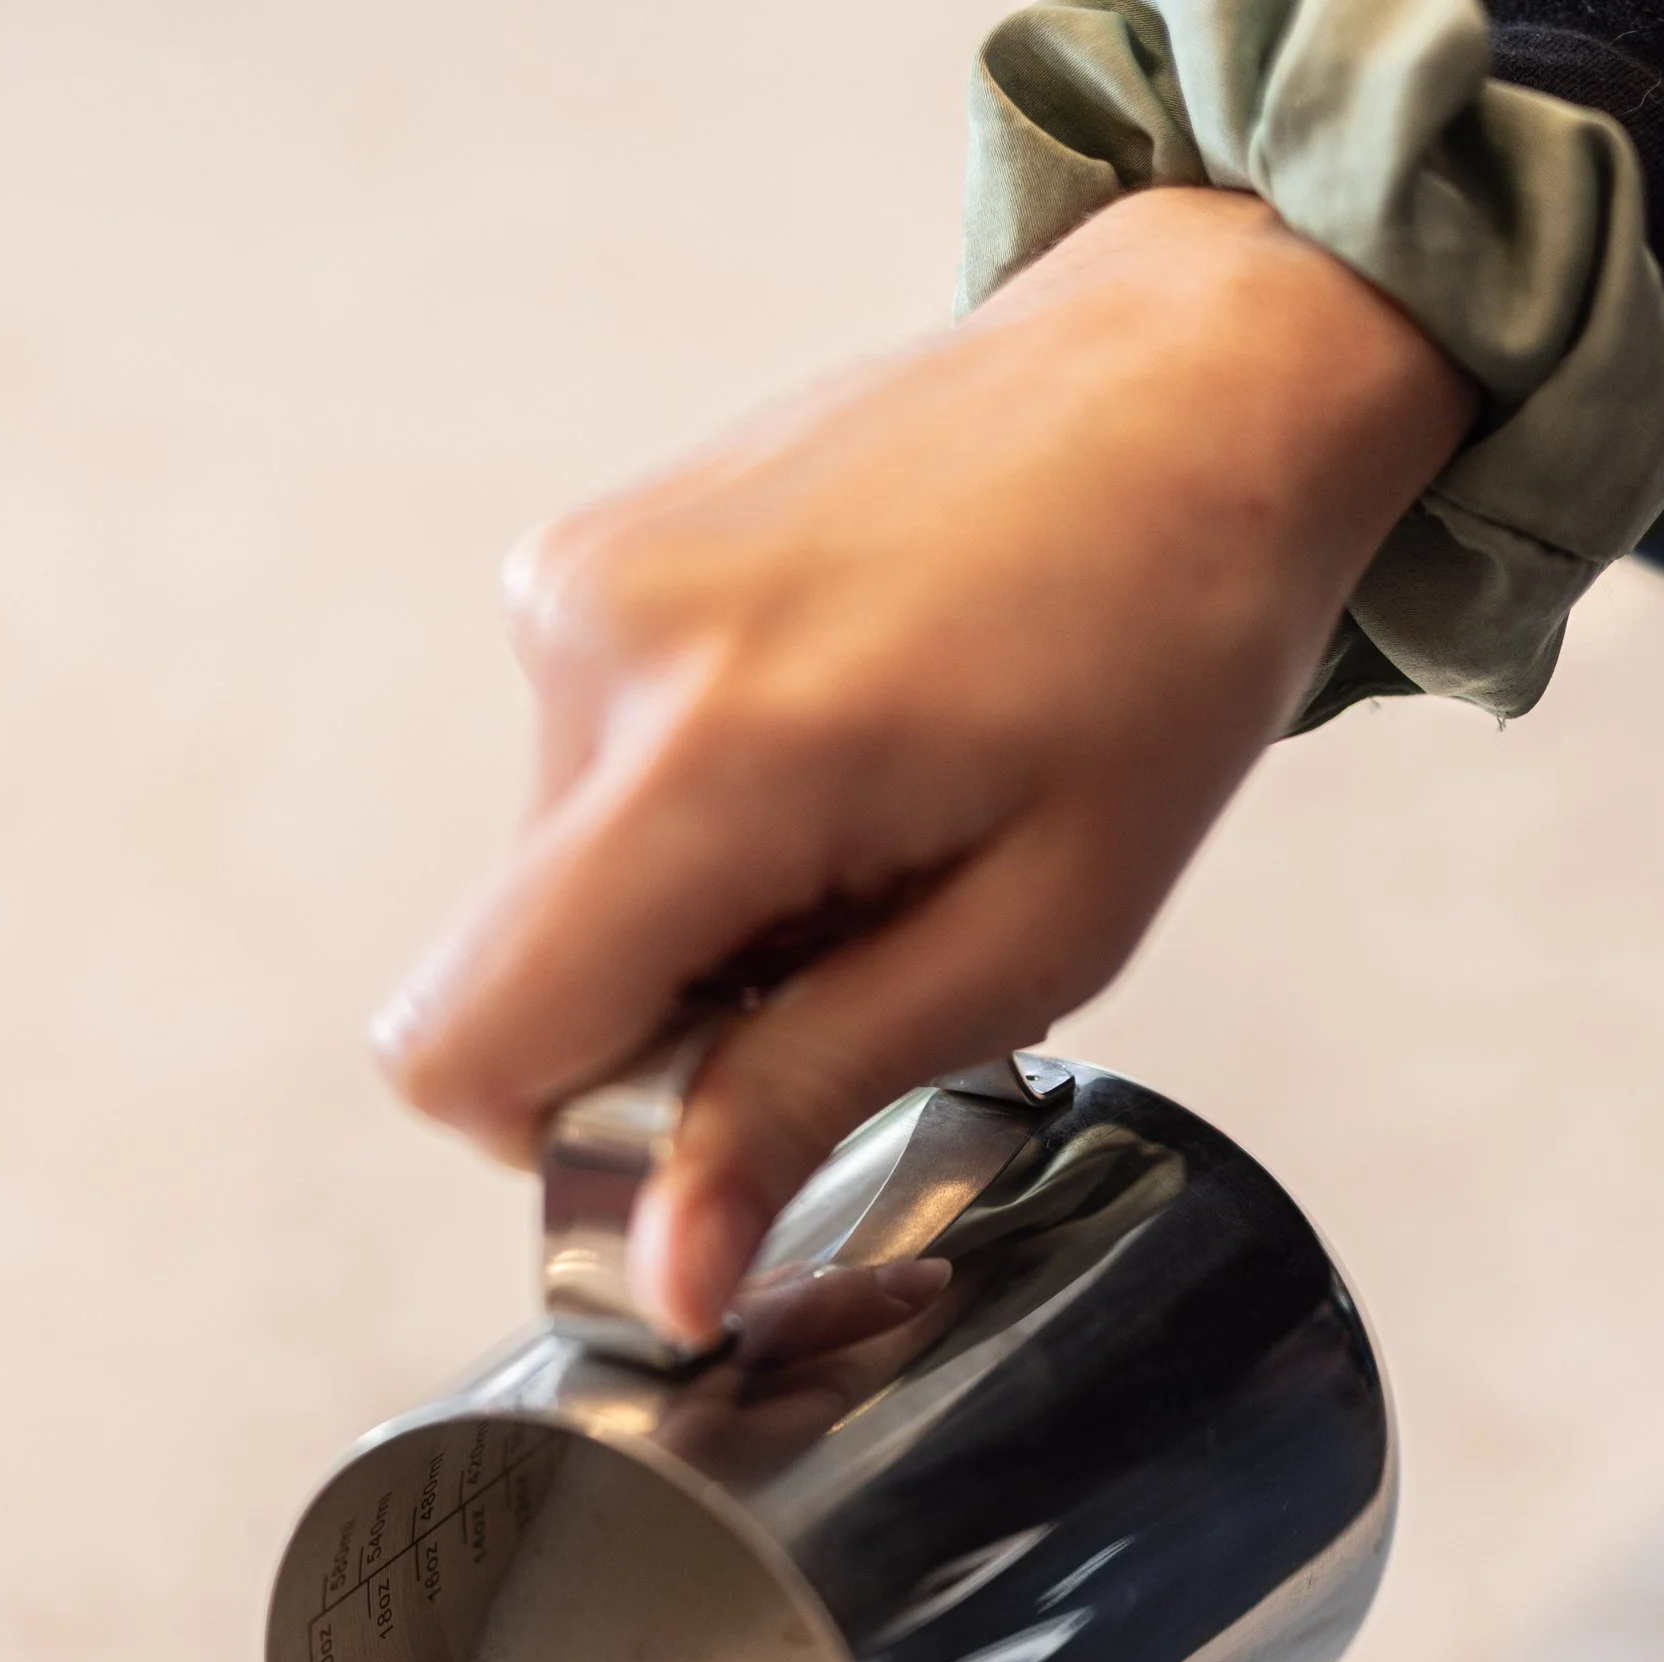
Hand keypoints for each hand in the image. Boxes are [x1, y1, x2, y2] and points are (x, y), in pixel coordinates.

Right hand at [374, 187, 1475, 1344]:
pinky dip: (690, 824)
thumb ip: (807, 1101)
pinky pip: (578, 786)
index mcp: (716, 746)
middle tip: (853, 952)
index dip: (570, 1145)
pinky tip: (831, 757)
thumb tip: (662, 1278)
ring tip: (866, 831)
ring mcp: (575, 582)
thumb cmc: (1160, 637)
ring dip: (691, 920)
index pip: (471, 1046)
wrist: (1193, 380)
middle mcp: (602, 642)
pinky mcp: (582, 560)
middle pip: (511, 982)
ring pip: (548, 893)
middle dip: (659, 1026)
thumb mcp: (1032, 934)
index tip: (718, 1126)